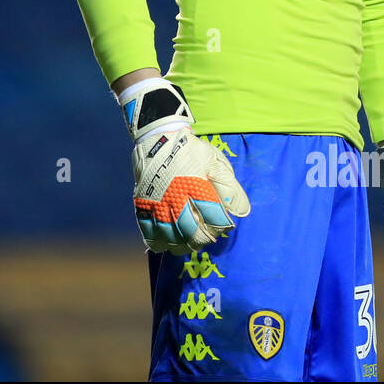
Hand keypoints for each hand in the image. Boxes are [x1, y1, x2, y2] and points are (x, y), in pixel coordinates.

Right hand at [118, 77, 249, 254]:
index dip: (223, 225)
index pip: (215, 217)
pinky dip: (159, 243)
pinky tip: (168, 244)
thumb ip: (230, 186)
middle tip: (208, 236)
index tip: (224, 224)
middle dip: (204, 239)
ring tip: (190, 243)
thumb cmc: (191, 151)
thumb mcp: (216, 161)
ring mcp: (157, 202)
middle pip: (192, 232)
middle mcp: (176, 196)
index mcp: (197, 185)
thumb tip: (241, 211)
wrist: (157, 138)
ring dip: (183, 245)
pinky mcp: (143, 204)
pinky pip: (148, 232)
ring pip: (170, 237)